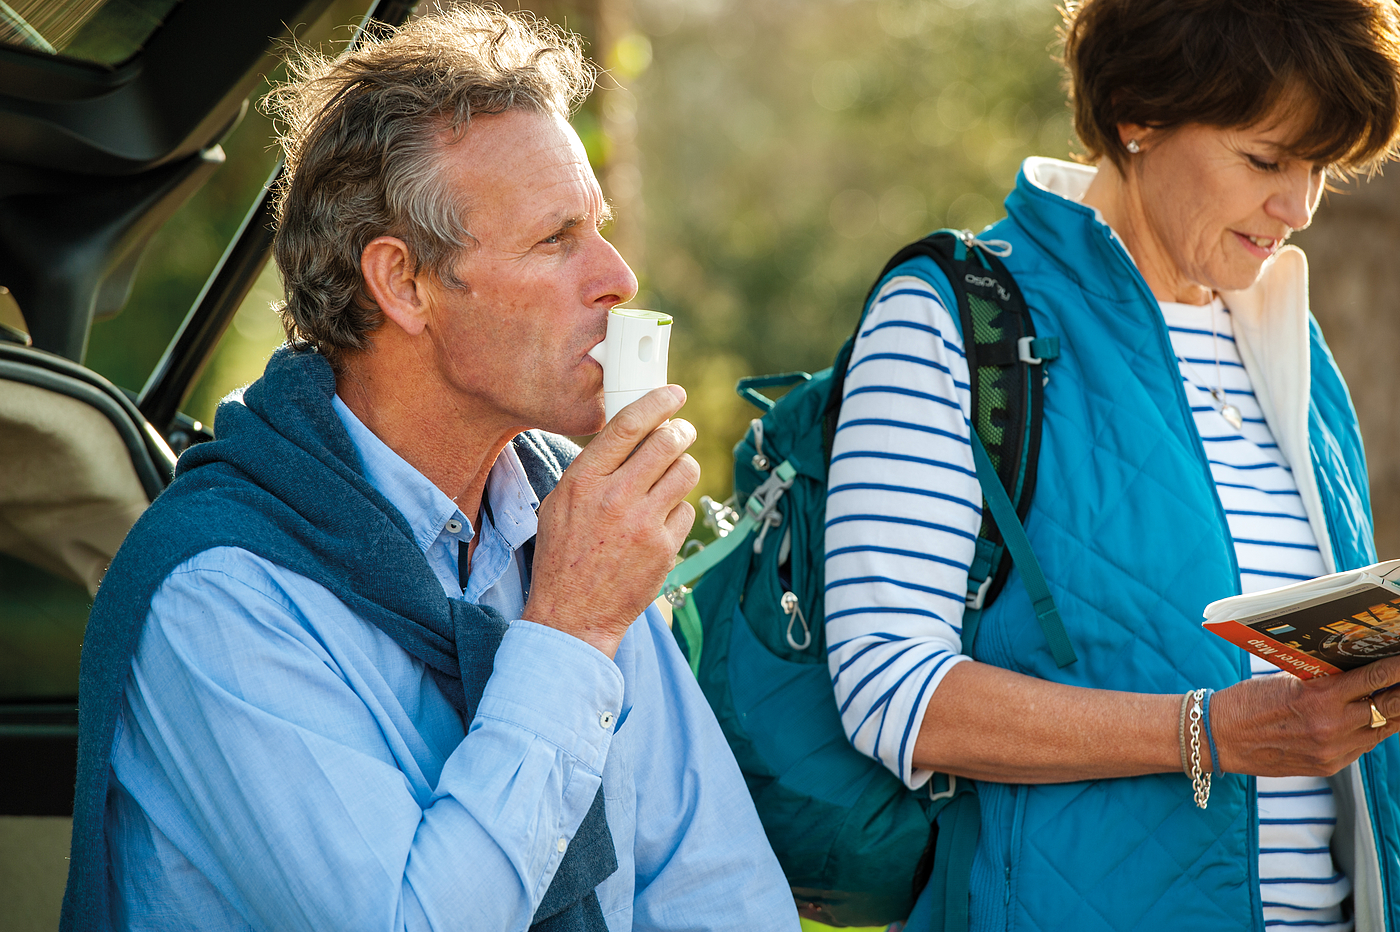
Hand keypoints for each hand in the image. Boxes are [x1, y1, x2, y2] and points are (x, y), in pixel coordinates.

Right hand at [523, 385, 698, 657]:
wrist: (572, 615)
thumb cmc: (562, 557)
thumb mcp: (560, 503)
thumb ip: (591, 469)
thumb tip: (626, 436)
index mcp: (584, 481)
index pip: (628, 425)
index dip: (657, 402)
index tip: (672, 394)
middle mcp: (615, 497)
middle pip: (667, 442)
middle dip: (681, 431)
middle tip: (682, 432)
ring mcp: (644, 523)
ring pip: (686, 471)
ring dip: (684, 467)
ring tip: (673, 475)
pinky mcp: (664, 547)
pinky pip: (687, 510)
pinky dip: (678, 509)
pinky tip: (661, 520)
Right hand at [1211, 655, 1399, 776]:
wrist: (1219, 739)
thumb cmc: (1246, 703)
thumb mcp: (1287, 682)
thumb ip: (1324, 682)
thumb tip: (1356, 673)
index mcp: (1318, 697)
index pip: (1374, 678)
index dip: (1397, 667)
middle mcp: (1331, 726)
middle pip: (1389, 708)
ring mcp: (1332, 750)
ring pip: (1381, 730)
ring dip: (1390, 713)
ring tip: (1394, 698)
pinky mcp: (1328, 766)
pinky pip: (1362, 746)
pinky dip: (1368, 730)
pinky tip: (1367, 719)